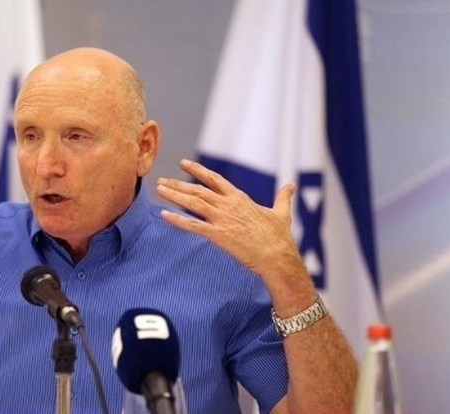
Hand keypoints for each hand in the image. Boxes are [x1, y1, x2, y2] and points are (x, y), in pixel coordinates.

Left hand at [156, 159, 302, 279]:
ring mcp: (222, 219)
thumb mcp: (282, 213)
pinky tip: (164, 215)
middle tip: (161, 180)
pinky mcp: (218, 235)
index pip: (215, 179)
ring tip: (158, 190)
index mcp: (240, 198)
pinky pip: (193, 226)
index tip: (183, 163)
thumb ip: (283, 197)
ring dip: (174, 196)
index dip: (197, 170)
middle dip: (178, 184)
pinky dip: (177, 220)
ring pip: (193, 203)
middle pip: (198, 190)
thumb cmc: (279, 237)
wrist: (277, 256)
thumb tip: (291, 185)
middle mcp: (228, 205)